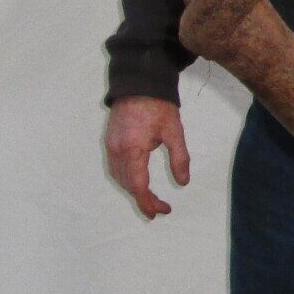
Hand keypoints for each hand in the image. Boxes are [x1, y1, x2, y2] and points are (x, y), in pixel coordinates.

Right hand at [104, 96, 189, 219]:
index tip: (162, 211)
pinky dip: (126, 178)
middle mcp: (117, 150)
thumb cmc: (157, 105)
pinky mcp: (110, 140)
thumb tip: (183, 182)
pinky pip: (115, 167)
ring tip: (150, 198)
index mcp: (132, 149)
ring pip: (119, 178)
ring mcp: (110, 145)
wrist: (138, 82)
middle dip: (143, 199)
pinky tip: (137, 180)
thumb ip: (180, 158)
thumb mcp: (174, 131)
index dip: (149, 202)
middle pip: (127, 185)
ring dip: (133, 190)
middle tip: (159, 208)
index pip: (138, 186)